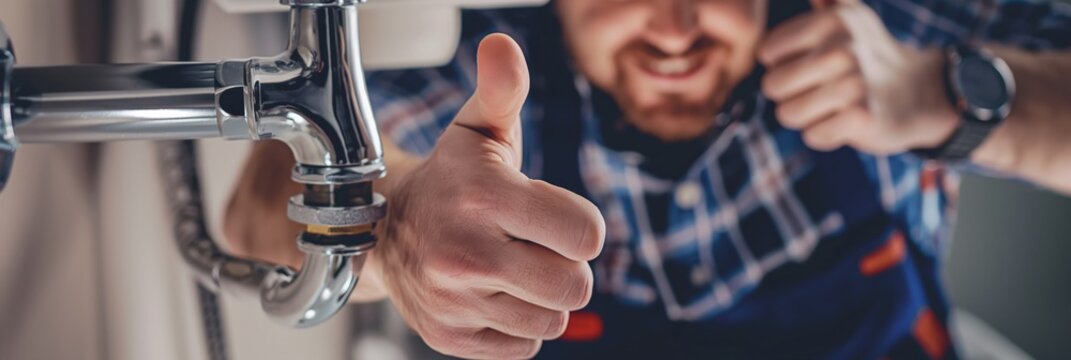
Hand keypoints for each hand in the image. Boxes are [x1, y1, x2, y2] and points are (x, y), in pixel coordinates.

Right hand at [369, 34, 605, 358]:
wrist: (383, 231)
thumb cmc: (450, 179)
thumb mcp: (478, 130)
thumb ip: (503, 90)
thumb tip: (502, 46)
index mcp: (485, 196)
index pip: (586, 234)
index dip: (580, 227)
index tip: (554, 217)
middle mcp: (467, 253)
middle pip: (576, 285)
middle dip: (567, 267)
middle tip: (538, 248)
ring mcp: (455, 301)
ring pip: (553, 320)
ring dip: (544, 298)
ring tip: (513, 270)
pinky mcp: (450, 337)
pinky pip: (524, 347)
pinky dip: (519, 326)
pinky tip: (494, 296)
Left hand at [759, 0, 958, 153]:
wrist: (920, 94)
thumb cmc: (866, 56)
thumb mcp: (847, 16)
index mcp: (830, 21)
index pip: (766, 52)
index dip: (783, 64)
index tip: (812, 63)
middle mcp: (840, 49)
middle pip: (772, 86)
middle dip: (790, 94)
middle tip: (823, 88)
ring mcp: (852, 84)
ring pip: (788, 114)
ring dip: (807, 116)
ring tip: (835, 104)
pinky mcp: (861, 118)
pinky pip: (812, 136)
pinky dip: (825, 135)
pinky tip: (848, 121)